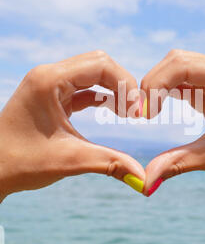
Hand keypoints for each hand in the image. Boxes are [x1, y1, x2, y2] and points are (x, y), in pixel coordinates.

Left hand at [0, 51, 144, 200]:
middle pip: (98, 63)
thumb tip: (144, 179)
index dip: (126, 85)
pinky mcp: (51, 96)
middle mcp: (48, 75)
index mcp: (49, 81)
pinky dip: (101, 96)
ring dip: (113, 89)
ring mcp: (48, 84)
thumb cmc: (20, 163)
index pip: (100, 65)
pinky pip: (83, 88)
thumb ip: (110, 163)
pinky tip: (113, 111)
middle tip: (136, 112)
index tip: (137, 112)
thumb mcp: (69, 160)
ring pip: (92, 73)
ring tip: (128, 113)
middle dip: (122, 85)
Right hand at [141, 50, 204, 194]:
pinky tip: (157, 107)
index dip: (157, 84)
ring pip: (177, 66)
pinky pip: (182, 79)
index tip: (145, 114)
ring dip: (158, 85)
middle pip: (177, 60)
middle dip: (153, 83)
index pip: (183, 65)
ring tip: (147, 111)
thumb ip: (179, 162)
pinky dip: (165, 90)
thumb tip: (145, 180)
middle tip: (141, 113)